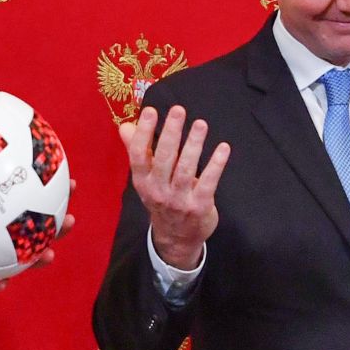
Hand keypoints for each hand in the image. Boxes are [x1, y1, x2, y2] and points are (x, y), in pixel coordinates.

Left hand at [0, 183, 78, 290]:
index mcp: (8, 213)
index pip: (38, 202)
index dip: (58, 194)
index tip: (73, 184)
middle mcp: (9, 232)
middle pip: (42, 229)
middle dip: (59, 227)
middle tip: (70, 220)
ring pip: (27, 257)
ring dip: (39, 258)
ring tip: (48, 255)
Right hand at [122, 105, 229, 270]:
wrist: (176, 238)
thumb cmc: (162, 199)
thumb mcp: (145, 179)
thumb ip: (137, 151)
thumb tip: (126, 126)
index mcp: (143, 181)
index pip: (139, 155)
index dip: (143, 133)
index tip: (150, 110)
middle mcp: (158, 190)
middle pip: (164, 159)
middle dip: (171, 133)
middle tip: (178, 110)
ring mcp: (179, 199)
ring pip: (186, 169)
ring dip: (193, 145)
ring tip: (200, 124)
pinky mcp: (199, 206)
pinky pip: (208, 183)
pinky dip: (216, 165)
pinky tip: (223, 148)